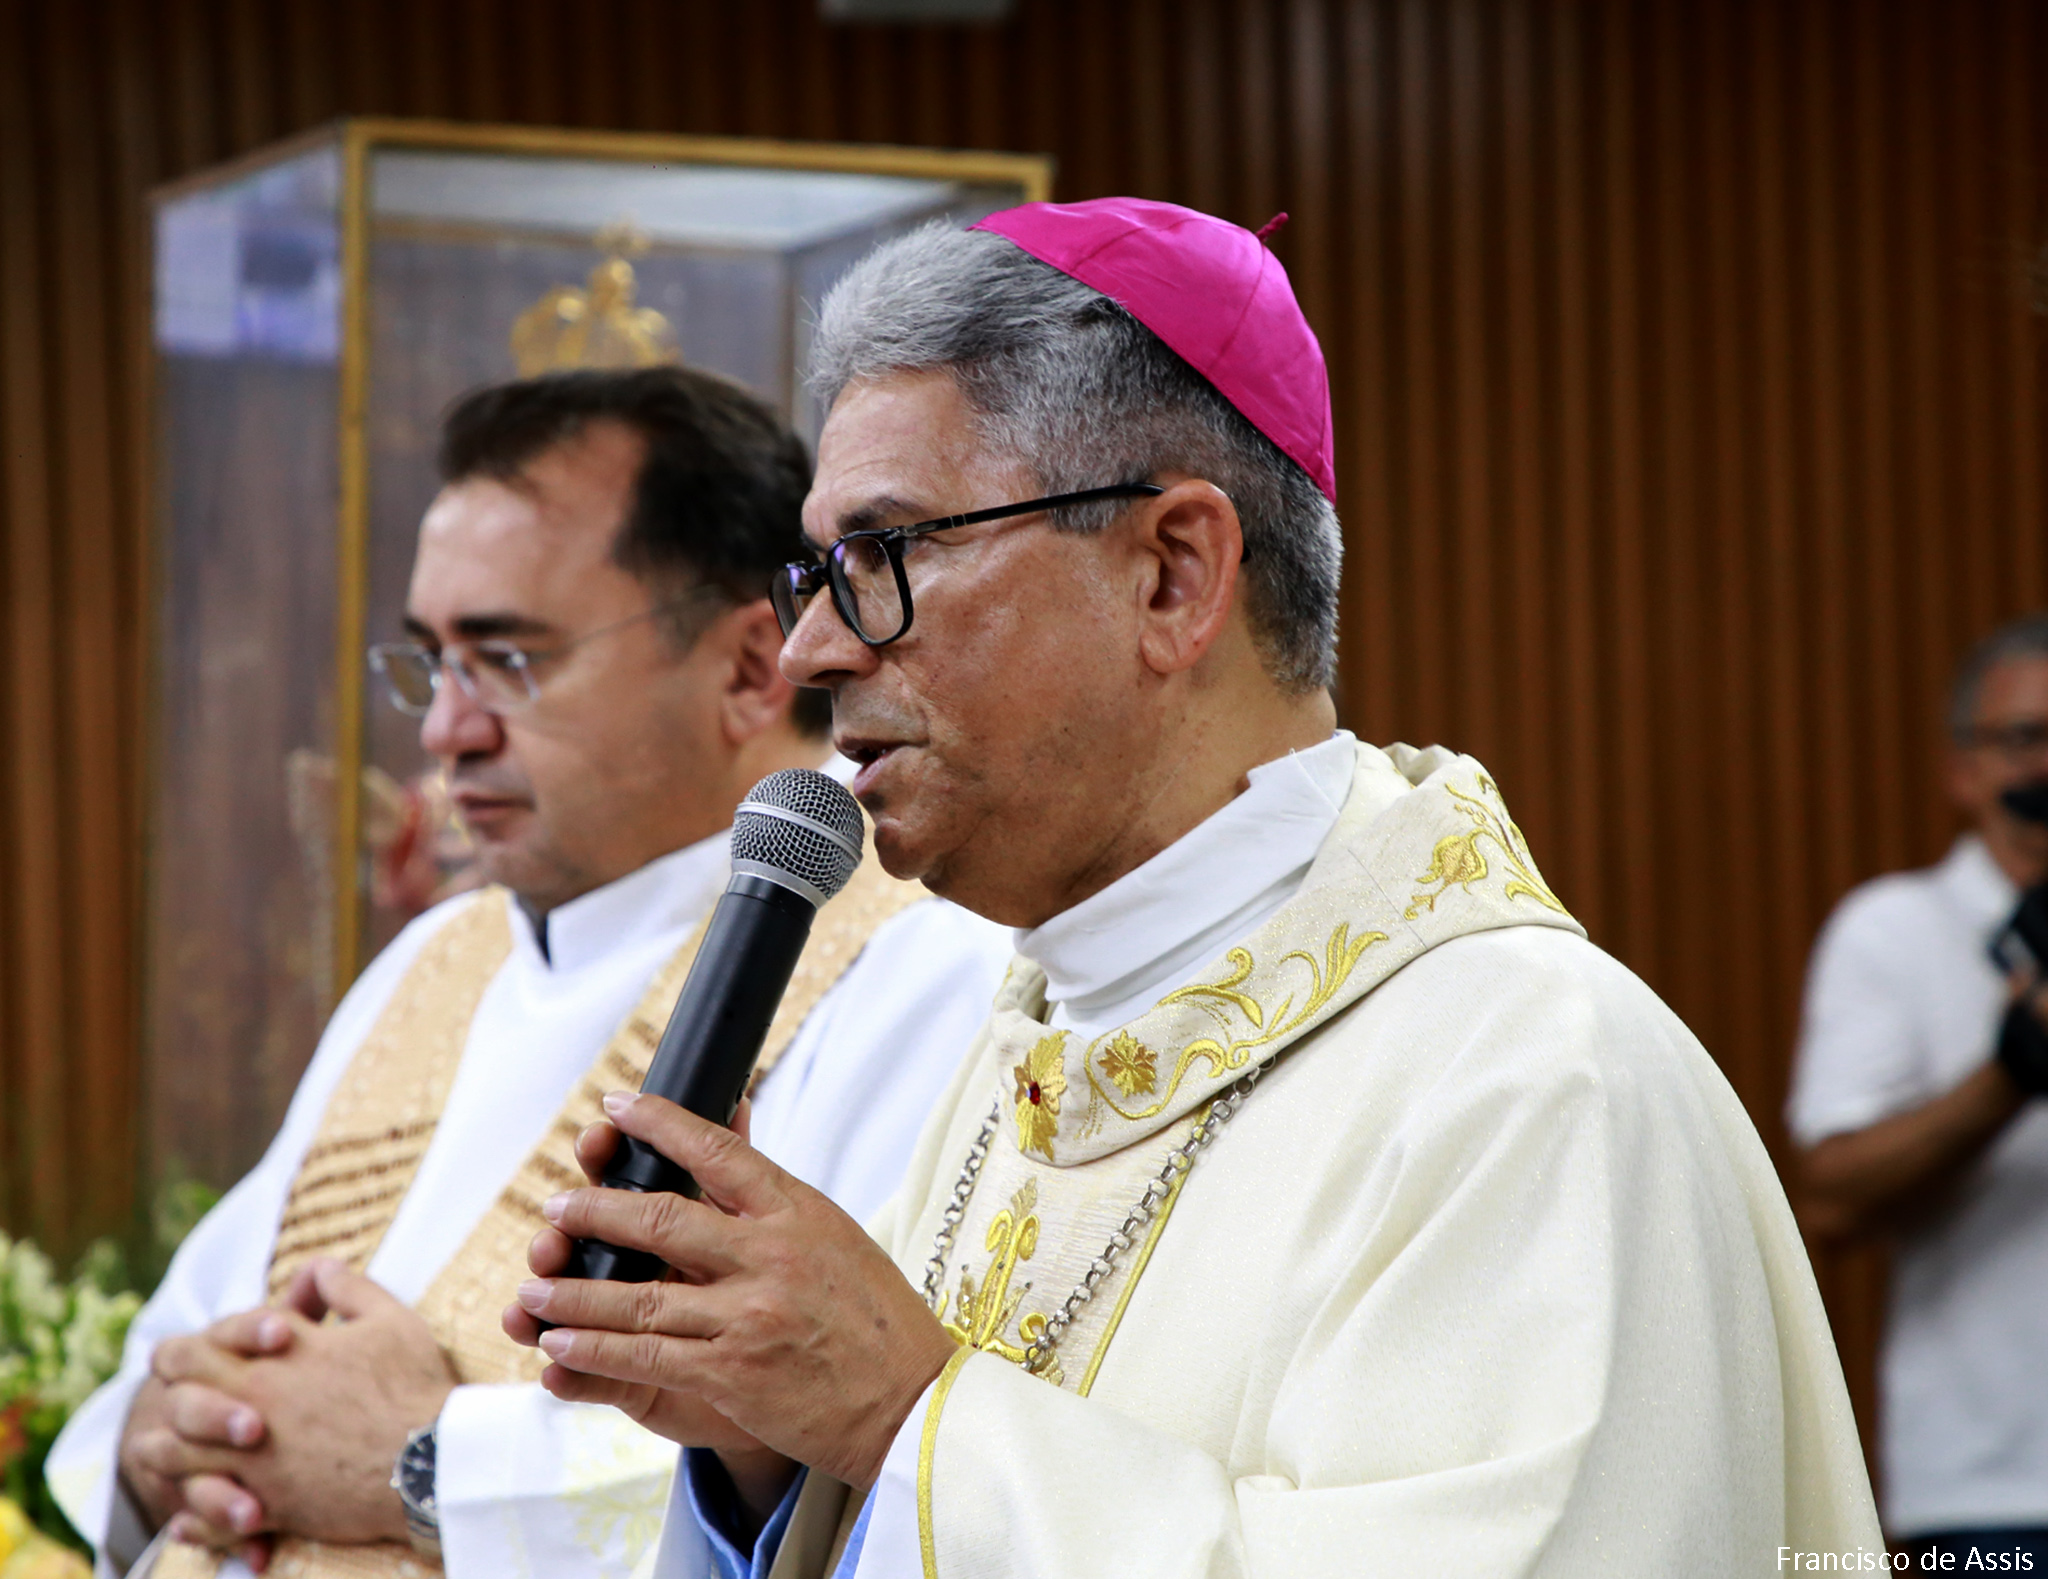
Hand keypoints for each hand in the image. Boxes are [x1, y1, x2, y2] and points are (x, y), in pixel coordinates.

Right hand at [120, 1313, 291, 1570]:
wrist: (251, 1427)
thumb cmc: (290, 1369)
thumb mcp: (303, 1340)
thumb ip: (312, 1303)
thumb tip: (322, 1270)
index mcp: (222, 1353)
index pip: (224, 1332)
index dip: (250, 1329)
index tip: (286, 1333)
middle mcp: (197, 1402)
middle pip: (189, 1403)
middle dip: (216, 1413)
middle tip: (255, 1426)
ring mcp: (193, 1454)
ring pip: (184, 1475)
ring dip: (215, 1493)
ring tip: (253, 1510)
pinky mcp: (204, 1495)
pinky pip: (202, 1523)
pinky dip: (225, 1538)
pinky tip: (258, 1553)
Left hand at [131, 1262, 457, 1544]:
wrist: (431, 1462)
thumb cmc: (413, 1388)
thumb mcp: (389, 1320)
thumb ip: (347, 1288)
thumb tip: (319, 1268)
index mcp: (275, 1360)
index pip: (196, 1347)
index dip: (191, 1347)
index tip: (197, 1352)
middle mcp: (252, 1408)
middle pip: (174, 1397)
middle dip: (170, 1392)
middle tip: (175, 1394)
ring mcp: (254, 1461)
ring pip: (173, 1458)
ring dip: (165, 1451)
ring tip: (164, 1451)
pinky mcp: (268, 1506)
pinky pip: (205, 1516)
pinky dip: (189, 1516)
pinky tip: (184, 1517)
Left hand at [505, 1091, 956, 1493]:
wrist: (913, 1403)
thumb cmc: (878, 1320)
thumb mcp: (837, 1239)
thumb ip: (777, 1206)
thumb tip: (728, 1151)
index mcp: (798, 1213)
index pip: (718, 1152)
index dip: (659, 1124)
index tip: (617, 1106)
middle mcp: (769, 1257)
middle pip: (662, 1219)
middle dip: (597, 1210)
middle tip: (557, 1204)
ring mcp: (746, 1316)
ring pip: (637, 1298)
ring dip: (575, 1293)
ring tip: (535, 1288)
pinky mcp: (730, 1373)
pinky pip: (644, 1357)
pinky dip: (594, 1352)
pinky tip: (559, 1346)